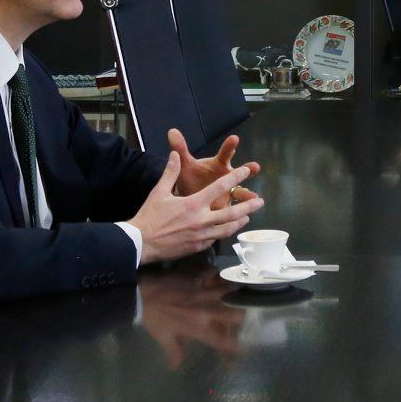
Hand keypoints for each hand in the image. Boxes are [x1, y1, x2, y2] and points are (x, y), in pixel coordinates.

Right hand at [128, 154, 263, 264]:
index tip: (247, 171)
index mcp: (193, 204)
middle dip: (248, 206)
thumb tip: (174, 154)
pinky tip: (227, 230)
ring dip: (239, 222)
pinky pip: (215, 239)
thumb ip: (170, 172)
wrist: (140, 243)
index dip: (235, 178)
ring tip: (247, 217)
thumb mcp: (159, 192)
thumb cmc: (150, 216)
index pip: (220, 188)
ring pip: (227, 229)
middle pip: (231, 213)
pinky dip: (223, 233)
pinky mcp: (198, 247)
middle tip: (260, 202)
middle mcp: (201, 220)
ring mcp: (201, 235)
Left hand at [138, 265, 246, 367]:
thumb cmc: (153, 318)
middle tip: (241, 319)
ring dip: (235, 295)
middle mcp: (207, 310)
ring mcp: (204, 291)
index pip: (223, 340)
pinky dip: (218, 276)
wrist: (142, 294)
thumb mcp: (163, 337)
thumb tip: (178, 366)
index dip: (235, 348)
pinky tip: (218, 278)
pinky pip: (215, 273)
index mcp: (199, 328)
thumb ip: (174, 351)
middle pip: (236, 314)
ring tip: (238, 296)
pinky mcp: (199, 276)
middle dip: (243, 318)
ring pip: (231, 291)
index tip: (241, 351)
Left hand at [169, 129, 259, 209]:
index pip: (225, 153)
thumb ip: (180, 149)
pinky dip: (240, 212)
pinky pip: (234, 209)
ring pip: (239, 192)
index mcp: (218, 164)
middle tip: (255, 167)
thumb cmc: (191, 179)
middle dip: (247, 169)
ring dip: (247, 194)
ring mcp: (228, 192)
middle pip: (238, 172)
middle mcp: (226, 177)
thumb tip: (172, 130)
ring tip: (253, 197)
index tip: (235, 138)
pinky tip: (246, 217)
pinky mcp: (226, 206)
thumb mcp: (185, 165)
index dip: (229, 146)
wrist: (187, 199)